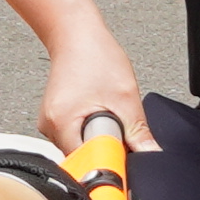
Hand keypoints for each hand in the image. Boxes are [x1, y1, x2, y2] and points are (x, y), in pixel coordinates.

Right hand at [34, 26, 151, 153]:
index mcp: (62, 123)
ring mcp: (50, 124)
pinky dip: (90, 130)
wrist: (75, 35)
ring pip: (80, 148)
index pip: (86, 164)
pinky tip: (95, 110)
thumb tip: (149, 154)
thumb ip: (138, 131)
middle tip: (115, 126)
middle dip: (105, 149)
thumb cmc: (94, 56)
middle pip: (83, 158)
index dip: (107, 164)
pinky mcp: (55, 120)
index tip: (120, 161)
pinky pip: (76, 137)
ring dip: (98, 138)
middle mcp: (50, 127)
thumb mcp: (125, 96)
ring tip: (103, 111)